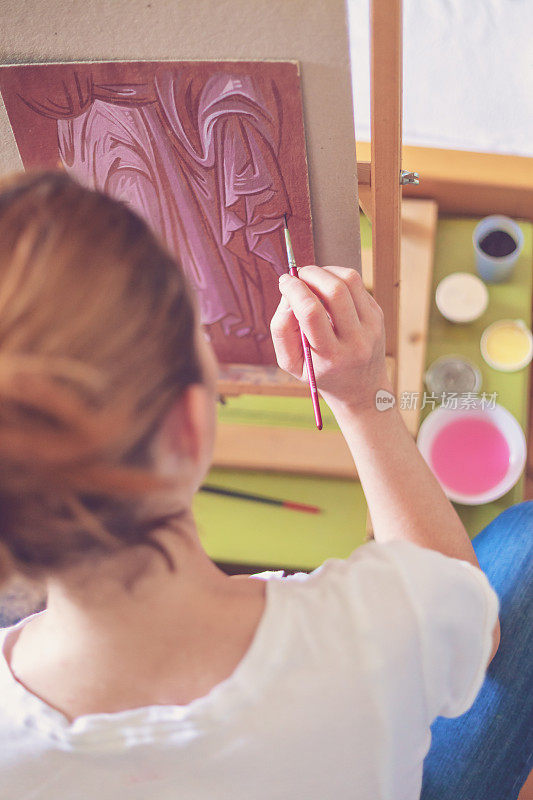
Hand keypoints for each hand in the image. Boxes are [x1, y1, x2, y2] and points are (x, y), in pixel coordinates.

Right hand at [270, 265, 388, 411]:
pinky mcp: (378, 314)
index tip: (284, 282)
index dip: (294, 290)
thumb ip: (282, 330)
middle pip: (335, 290)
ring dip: (325, 271)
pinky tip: (327, 290)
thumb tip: (287, 295)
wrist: (362, 389)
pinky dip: (338, 278)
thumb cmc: (321, 373)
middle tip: (297, 277)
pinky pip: (357, 284)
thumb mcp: (293, 363)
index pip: (312, 313)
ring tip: (311, 280)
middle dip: (310, 274)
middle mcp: (356, 340)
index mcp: (332, 356)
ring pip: (350, 280)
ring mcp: (372, 325)